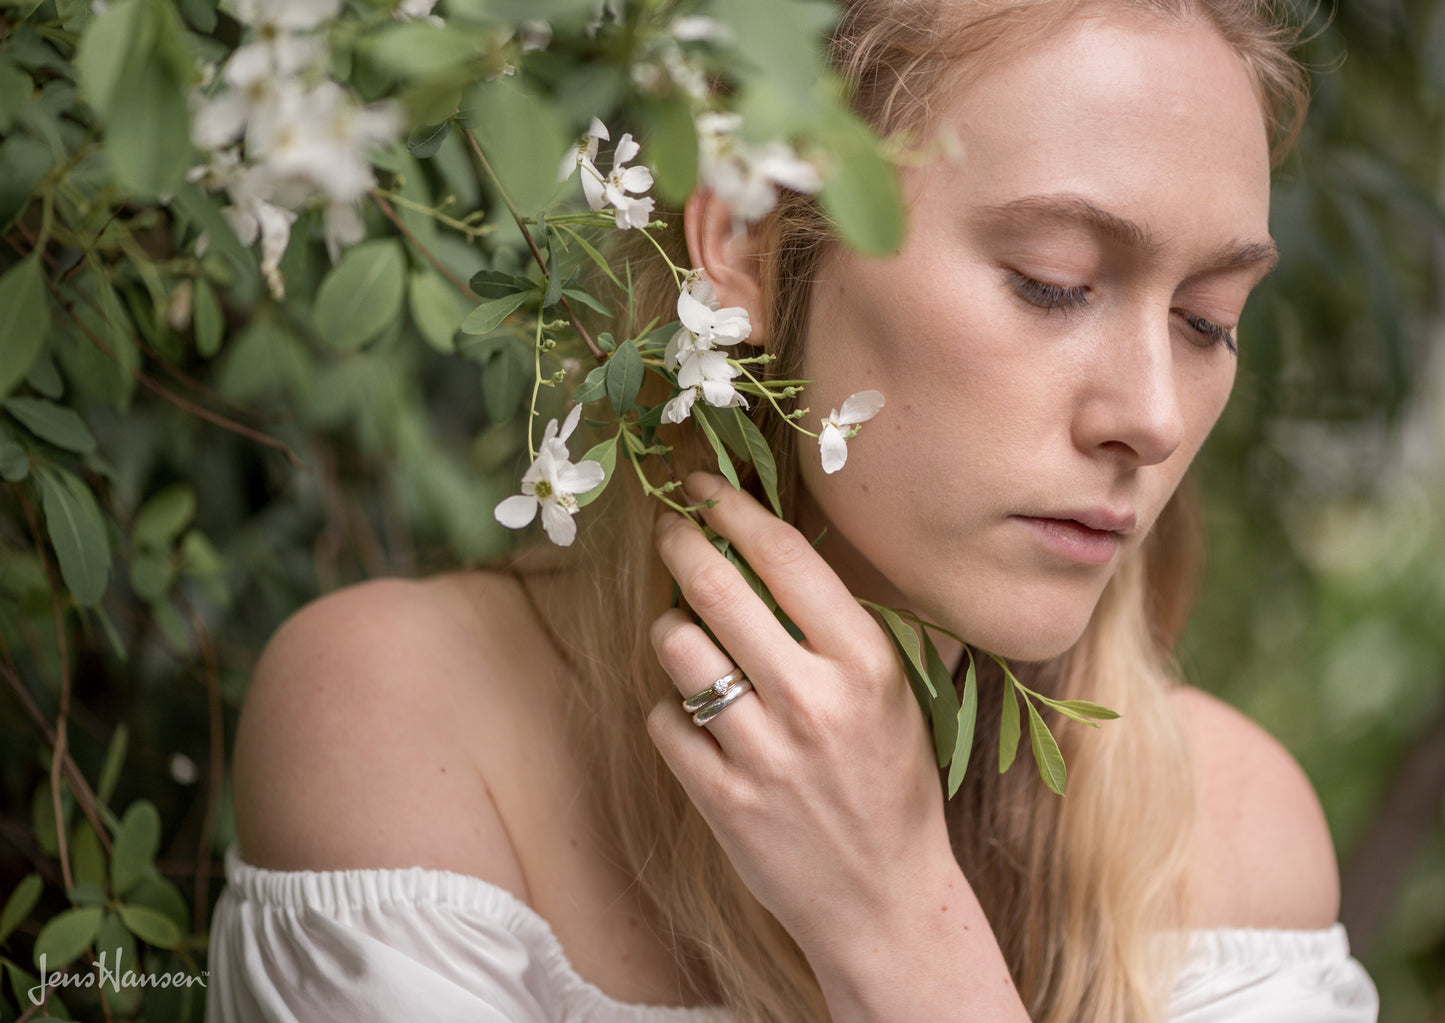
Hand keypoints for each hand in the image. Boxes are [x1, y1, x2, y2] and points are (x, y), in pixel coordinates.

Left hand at [646, 473, 956, 960]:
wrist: (885, 900)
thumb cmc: (891, 783)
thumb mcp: (894, 693)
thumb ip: (839, 625)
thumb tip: (766, 546)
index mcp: (865, 665)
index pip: (785, 557)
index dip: (733, 507)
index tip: (703, 486)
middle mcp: (813, 702)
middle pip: (716, 589)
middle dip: (680, 544)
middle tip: (669, 530)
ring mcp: (762, 754)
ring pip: (678, 649)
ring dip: (671, 629)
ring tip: (687, 636)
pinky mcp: (721, 800)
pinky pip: (664, 720)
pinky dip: (671, 709)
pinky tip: (695, 716)